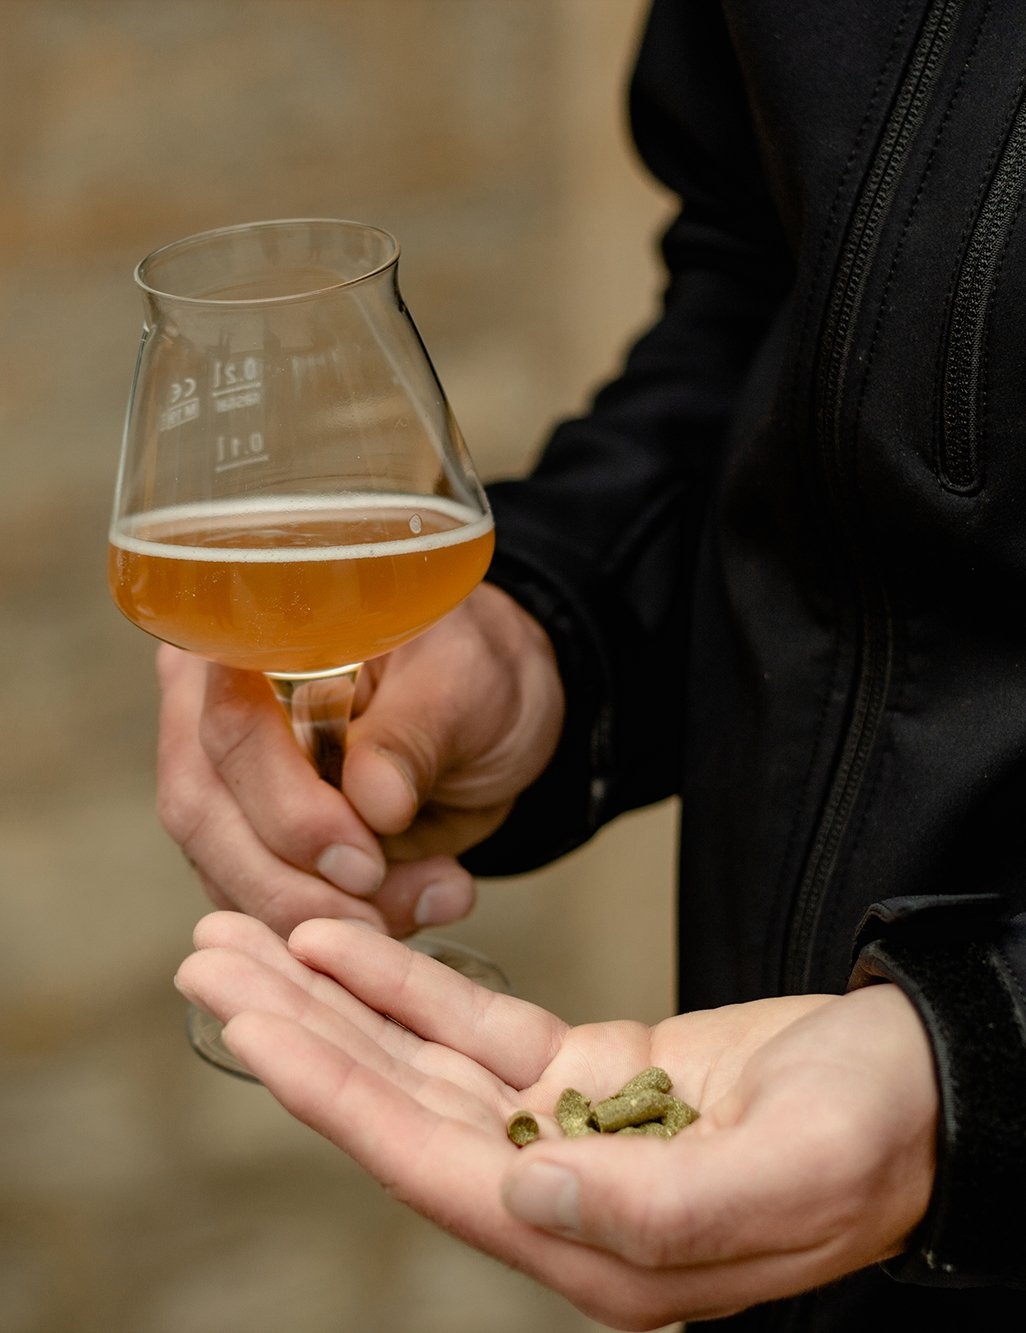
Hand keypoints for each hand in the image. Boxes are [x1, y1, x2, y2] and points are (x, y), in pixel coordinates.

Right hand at [156, 583, 563, 936]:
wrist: (487, 712)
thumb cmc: (470, 670)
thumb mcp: (466, 683)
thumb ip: (415, 735)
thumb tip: (374, 800)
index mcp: (252, 636)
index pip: (230, 725)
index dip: (286, 806)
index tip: (364, 861)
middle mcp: (209, 704)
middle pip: (206, 812)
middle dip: (299, 883)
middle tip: (391, 910)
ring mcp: (217, 778)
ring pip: (224, 871)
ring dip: (324, 914)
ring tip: (432, 899)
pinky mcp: (240, 841)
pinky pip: (258, 904)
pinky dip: (335, 925)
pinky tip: (416, 907)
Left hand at [175, 913, 937, 1328]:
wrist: (922, 1084)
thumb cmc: (876, 1134)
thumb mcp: (795, 1172)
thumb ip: (660, 1205)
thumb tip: (521, 1188)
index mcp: (598, 1245)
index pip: (429, 1163)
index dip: (334, 1092)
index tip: (247, 1022)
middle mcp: (557, 1191)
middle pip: (395, 1105)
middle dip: (295, 1034)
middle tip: (202, 960)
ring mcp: (563, 1126)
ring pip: (418, 1058)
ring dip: (329, 998)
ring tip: (242, 940)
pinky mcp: (584, 1070)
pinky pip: (476, 1023)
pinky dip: (407, 981)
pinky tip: (341, 941)